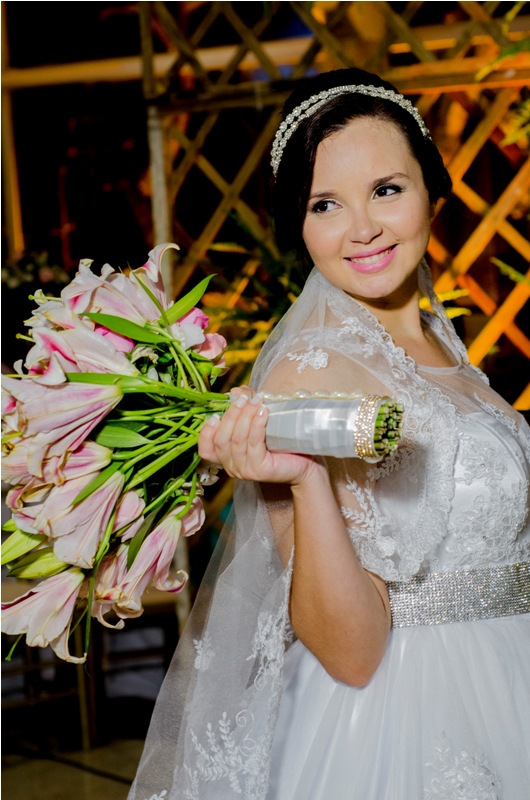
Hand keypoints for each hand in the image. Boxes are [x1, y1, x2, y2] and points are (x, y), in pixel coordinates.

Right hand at [198, 388, 316, 485]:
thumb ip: (244, 407)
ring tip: (256, 401)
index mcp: (226, 458)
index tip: (215, 414)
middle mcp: (232, 467)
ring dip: (245, 417)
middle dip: (231, 416)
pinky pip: (253, 443)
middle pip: (221, 440)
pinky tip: (263, 412)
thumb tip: (235, 390)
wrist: (306, 462)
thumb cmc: (280, 442)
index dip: (206, 432)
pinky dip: (256, 425)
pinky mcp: (260, 470)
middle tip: (243, 399)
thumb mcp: (258, 422)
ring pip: (237, 440)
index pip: (206, 449)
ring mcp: (245, 470)